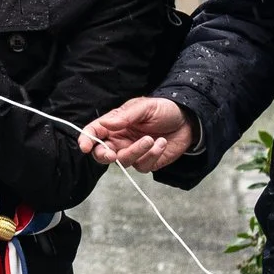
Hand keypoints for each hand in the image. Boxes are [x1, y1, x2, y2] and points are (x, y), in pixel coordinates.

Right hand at [81, 96, 195, 170]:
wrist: (188, 121)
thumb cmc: (164, 110)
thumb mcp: (144, 107)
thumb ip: (124, 116)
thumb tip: (104, 123)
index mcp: (115, 124)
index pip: (94, 132)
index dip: (86, 140)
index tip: (86, 147)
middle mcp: (120, 140)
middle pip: (102, 153)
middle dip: (104, 155)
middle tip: (112, 154)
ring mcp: (133, 152)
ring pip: (123, 161)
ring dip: (136, 151)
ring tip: (151, 139)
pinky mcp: (147, 162)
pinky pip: (142, 166)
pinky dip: (152, 155)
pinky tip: (162, 143)